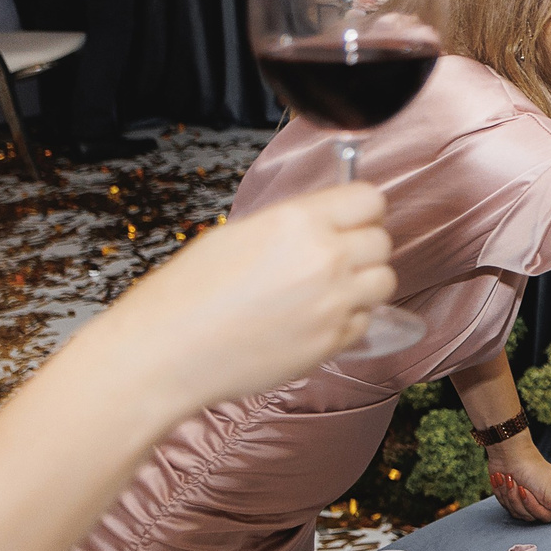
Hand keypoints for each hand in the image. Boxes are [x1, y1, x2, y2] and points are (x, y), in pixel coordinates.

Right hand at [83, 183, 395, 414]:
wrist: (166, 352)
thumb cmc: (188, 294)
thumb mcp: (239, 234)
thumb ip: (294, 225)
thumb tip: (329, 220)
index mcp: (298, 221)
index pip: (369, 198)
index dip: (360, 209)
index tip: (351, 218)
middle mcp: (324, 258)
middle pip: (382, 240)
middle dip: (362, 246)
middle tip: (334, 257)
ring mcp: (334, 302)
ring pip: (384, 280)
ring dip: (363, 283)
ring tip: (326, 290)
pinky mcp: (333, 341)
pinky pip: (365, 320)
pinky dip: (349, 319)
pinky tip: (313, 319)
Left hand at [486, 436, 550, 524]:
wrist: (509, 457)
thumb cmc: (534, 471)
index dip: (539, 507)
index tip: (536, 492)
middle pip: (537, 517)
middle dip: (524, 502)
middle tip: (524, 486)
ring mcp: (535, 500)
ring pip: (523, 515)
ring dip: (514, 498)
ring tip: (514, 481)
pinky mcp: (520, 501)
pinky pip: (512, 511)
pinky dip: (507, 497)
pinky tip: (508, 483)